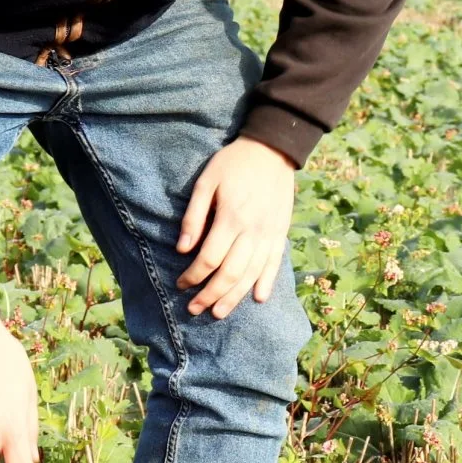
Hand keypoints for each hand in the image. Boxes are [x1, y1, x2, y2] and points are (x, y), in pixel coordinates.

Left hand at [176, 137, 296, 318]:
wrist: (272, 149)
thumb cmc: (233, 163)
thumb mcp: (207, 182)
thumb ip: (194, 217)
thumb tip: (182, 250)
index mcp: (231, 217)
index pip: (209, 258)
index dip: (193, 276)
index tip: (181, 284)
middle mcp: (253, 230)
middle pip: (230, 273)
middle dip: (210, 295)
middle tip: (194, 309)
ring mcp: (270, 233)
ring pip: (252, 274)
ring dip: (234, 297)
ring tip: (219, 313)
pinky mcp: (280, 232)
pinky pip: (275, 263)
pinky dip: (267, 282)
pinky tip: (258, 299)